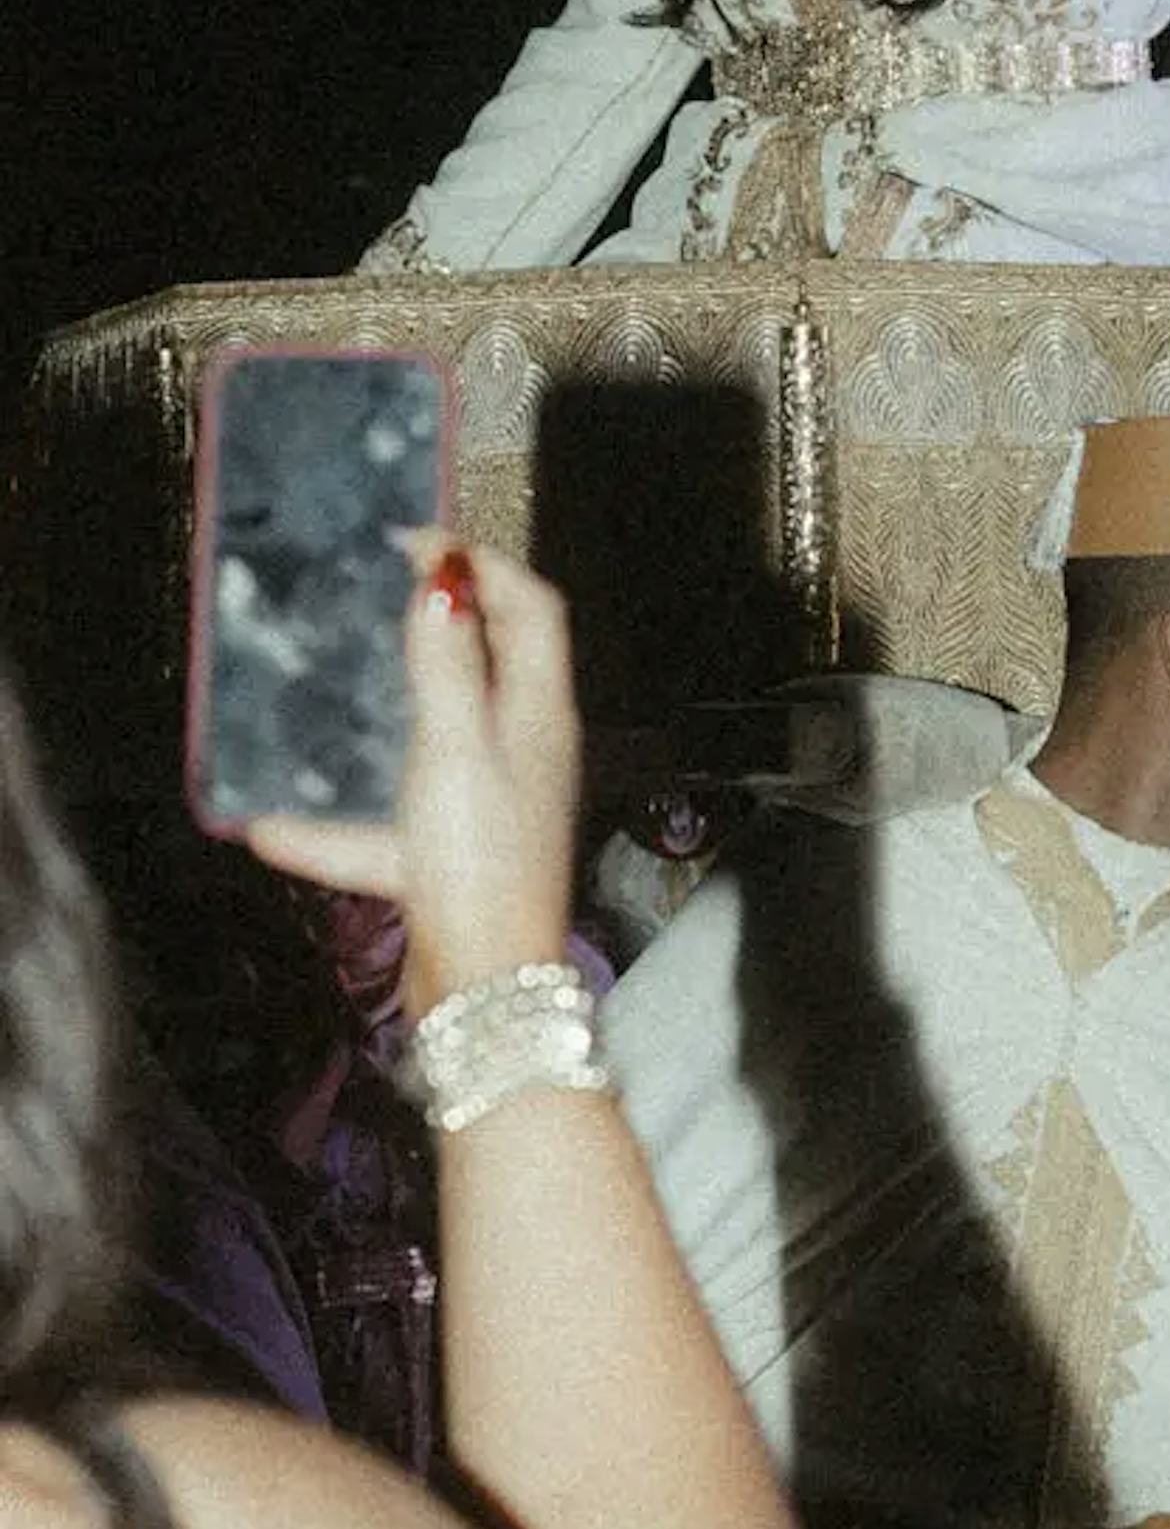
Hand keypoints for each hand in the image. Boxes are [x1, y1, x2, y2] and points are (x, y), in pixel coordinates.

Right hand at [245, 536, 585, 1013]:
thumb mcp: (455, 749)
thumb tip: (444, 584)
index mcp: (538, 716)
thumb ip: (446, 666)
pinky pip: (388, 823)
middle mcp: (523, 753)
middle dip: (441, 622)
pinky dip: (336, 825)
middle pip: (492, 663)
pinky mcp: (452, 855)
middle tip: (382, 592)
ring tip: (333, 688)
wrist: (483, 986)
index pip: (532, 611)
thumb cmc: (480, 867)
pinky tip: (272, 831)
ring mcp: (490, 805)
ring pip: (435, 739)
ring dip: (384, 714)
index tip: (422, 543)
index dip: (485, 566)